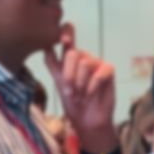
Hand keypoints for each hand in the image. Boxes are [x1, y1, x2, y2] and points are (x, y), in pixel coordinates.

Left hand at [45, 24, 118, 153]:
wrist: (86, 121)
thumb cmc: (72, 102)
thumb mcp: (57, 80)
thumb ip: (52, 62)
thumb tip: (46, 44)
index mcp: (70, 57)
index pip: (68, 37)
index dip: (67, 32)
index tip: (65, 39)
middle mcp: (83, 57)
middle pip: (73, 54)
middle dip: (69, 77)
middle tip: (71, 92)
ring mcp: (96, 62)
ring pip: (84, 64)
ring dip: (80, 84)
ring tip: (81, 95)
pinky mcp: (108, 70)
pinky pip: (99, 73)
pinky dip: (93, 87)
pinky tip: (91, 94)